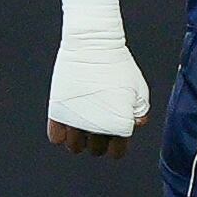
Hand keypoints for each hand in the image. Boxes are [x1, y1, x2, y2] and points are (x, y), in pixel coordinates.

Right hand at [47, 0, 150, 157]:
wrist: (93, 44)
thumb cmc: (118, 63)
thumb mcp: (138, 86)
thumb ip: (140, 109)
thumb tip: (136, 123)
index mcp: (120, 123)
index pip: (116, 153)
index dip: (116, 145)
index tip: (113, 133)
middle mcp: (98, 127)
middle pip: (95, 151)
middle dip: (97, 141)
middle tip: (97, 124)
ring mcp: (76, 120)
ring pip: (75, 148)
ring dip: (78, 140)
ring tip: (80, 125)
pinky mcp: (58, 111)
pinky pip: (56, 137)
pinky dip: (60, 134)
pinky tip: (66, 122)